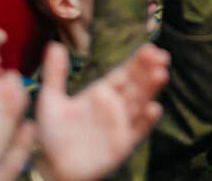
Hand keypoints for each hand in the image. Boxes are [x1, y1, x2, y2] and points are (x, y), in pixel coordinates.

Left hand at [35, 42, 168, 180]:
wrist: (50, 167)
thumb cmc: (51, 135)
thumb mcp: (50, 100)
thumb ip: (55, 74)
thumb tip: (54, 44)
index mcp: (101, 92)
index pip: (124, 72)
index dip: (137, 61)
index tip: (150, 48)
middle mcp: (115, 106)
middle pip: (137, 84)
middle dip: (149, 70)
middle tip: (161, 56)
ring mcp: (120, 124)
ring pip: (140, 103)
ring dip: (151, 89)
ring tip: (161, 74)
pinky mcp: (122, 144)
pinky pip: (138, 130)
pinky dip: (147, 121)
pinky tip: (154, 108)